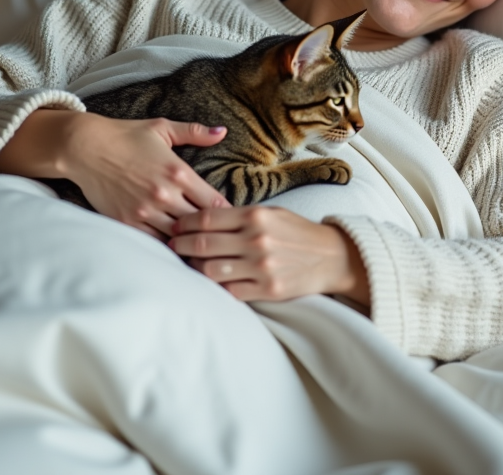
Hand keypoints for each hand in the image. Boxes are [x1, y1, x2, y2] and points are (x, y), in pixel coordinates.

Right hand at [0, 109, 230, 240]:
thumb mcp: (162, 128)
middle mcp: (164, 194)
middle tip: (222, 239)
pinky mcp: (127, 221)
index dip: (226, 213)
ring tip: (202, 248)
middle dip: (212, 232)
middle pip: (200, 225)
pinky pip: (154, 241)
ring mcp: (145, 210)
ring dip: (190, 242)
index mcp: (178, 172)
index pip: (215, 203)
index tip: (230, 218)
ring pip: (178, 237)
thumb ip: (195, 132)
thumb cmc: (125, 135)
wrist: (85, 147)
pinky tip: (174, 247)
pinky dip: (165, 245)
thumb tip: (223, 132)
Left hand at [169, 206, 369, 303]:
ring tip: (189, 264)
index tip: (175, 226)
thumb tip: (203, 220)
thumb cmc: (298, 232)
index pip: (207, 218)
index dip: (185, 223)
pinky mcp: (267, 289)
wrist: (331, 257)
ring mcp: (261, 267)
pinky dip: (217, 286)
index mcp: (256, 216)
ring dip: (195, 267)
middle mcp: (256, 240)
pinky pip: (230, 290)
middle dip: (180, 245)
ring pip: (211, 270)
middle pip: (203, 244)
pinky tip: (211, 280)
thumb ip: (241, 216)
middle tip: (171, 246)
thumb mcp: (272, 213)